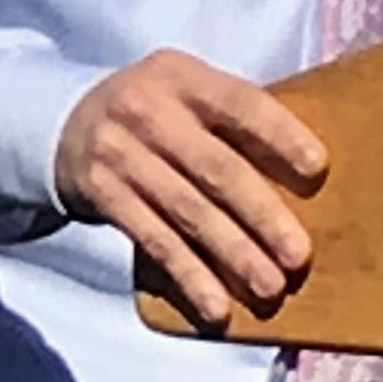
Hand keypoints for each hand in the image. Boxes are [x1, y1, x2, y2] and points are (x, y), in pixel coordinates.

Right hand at [49, 49, 327, 329]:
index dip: (279, 134)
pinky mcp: (102, 193)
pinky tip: (216, 305)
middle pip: (215, 167)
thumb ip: (232, 120)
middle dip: (262, 214)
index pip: (239, 102)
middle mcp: (147, 109)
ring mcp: (120, 152)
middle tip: (299, 256)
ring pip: (187, 211)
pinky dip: (188, 275)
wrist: (64, 123)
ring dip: (233, 253)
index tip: (318, 168)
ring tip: (269, 287)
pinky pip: (153, 240)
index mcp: (181, 75)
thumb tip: (312, 175)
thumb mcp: (185, 94)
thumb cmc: (156, 114)